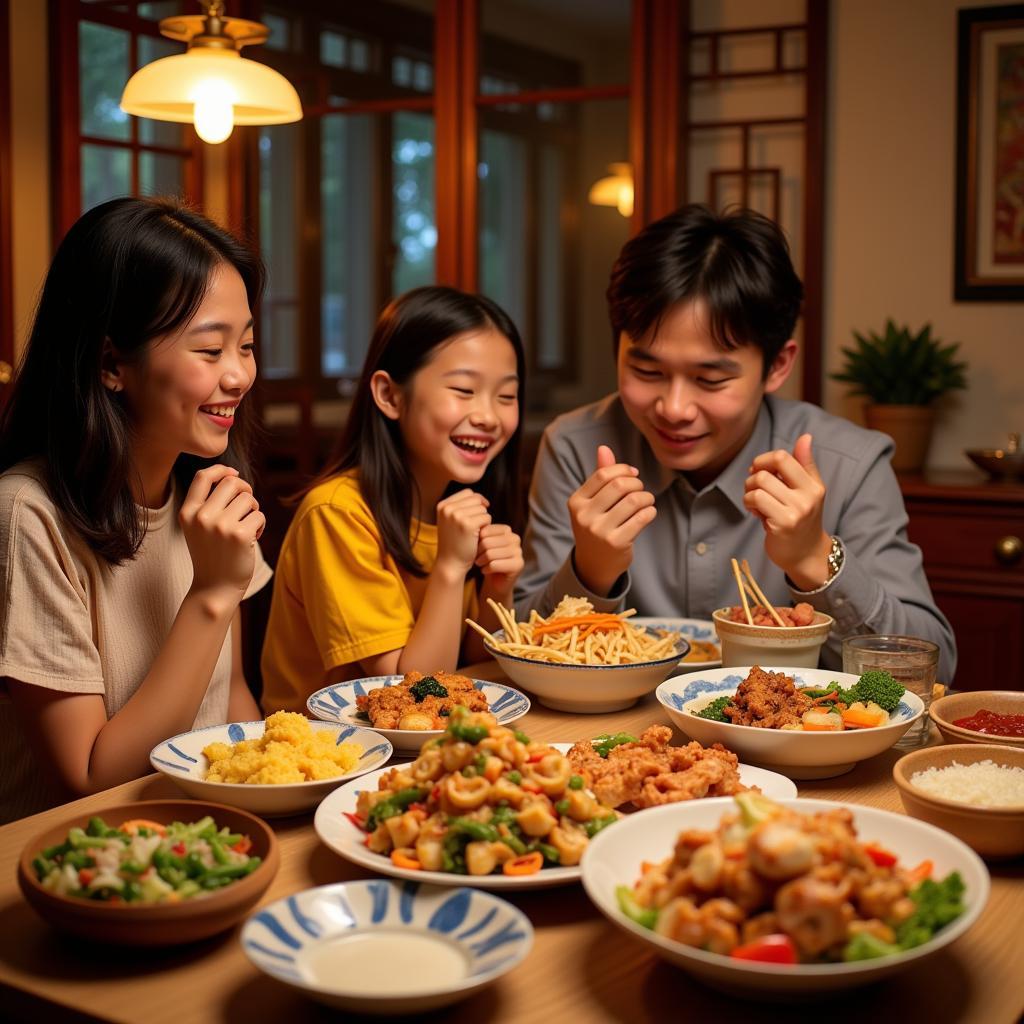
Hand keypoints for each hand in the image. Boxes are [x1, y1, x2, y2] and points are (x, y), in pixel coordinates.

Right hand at [180, 465, 264, 602]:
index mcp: (188, 512)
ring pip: (248, 499)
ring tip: (249, 526)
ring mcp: (220, 525)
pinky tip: (254, 538)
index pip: (203, 476)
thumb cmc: (211, 555)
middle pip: (231, 482)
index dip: (222, 469)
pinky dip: (261, 525)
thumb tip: (233, 477)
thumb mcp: (198, 527)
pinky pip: (259, 515)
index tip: (234, 473)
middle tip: (248, 505)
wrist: (214, 589)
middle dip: (245, 490)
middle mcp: (202, 516)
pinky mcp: (240, 535)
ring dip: (254, 510)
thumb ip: (208, 504)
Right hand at [435, 489, 490, 578]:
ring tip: (474, 532)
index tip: (477, 514)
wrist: (450, 563)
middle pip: (476, 499)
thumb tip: (482, 499)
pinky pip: (486, 518)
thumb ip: (462, 506)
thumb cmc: (454, 542)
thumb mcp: (451, 520)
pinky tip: (478, 536)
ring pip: (482, 509)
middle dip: (480, 511)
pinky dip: (486, 527)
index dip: (477, 501)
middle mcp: (448, 508)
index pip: (468, 493)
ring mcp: (457, 516)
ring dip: (483, 520)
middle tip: (474, 527)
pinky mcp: (467, 525)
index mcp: (442, 505)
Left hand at [475, 524, 523, 599]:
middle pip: (487, 543)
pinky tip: (485, 570)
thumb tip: (474, 526)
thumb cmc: (487, 559)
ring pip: (490, 554)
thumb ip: (481, 533)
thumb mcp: (483, 543)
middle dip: (478, 552)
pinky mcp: (518, 565)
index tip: (474, 548)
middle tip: (476, 558)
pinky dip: (485, 569)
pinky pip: (494, 565)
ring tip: (480, 564)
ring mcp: (518, 552)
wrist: (495, 580)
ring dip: (481, 561)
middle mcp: (515, 538)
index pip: (485, 531)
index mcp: (507, 530)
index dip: (476, 541)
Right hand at [568, 445, 656, 594]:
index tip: (633, 474)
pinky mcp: (617, 543)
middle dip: (636, 484)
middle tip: (640, 490)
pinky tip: (648, 513)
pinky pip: (642, 517)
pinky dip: (650, 511)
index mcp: (576, 502)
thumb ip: (599, 475)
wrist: (594, 564)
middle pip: (619, 485)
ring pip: (633, 500)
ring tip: (647, 501)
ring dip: (646, 498)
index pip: (602, 475)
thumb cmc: (597, 525)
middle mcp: (584, 516)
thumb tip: (604, 448)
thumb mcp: (592, 502)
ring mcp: (599, 531)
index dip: (622, 469)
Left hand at [743, 433, 832, 588]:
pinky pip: (755, 500)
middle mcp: (808, 496)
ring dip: (749, 492)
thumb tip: (806, 437)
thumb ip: (804, 464)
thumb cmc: (802, 520)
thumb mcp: (808, 491)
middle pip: (767, 468)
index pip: (782, 456)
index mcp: (814, 484)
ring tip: (755, 503)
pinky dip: (749, 504)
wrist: (806, 554)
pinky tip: (757, 513)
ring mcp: (796, 510)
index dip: (763, 460)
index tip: (759, 471)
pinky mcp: (782, 523)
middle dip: (753, 475)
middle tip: (754, 489)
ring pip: (759, 483)